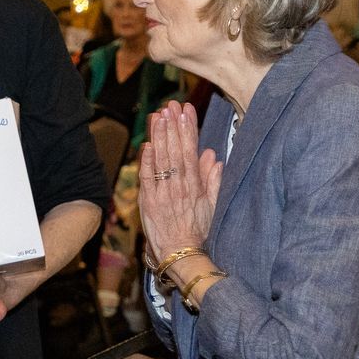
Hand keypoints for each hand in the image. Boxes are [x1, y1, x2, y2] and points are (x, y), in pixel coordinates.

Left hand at [138, 102, 219, 264]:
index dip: (188, 129)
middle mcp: (179, 187)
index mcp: (195, 185)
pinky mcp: (149, 202)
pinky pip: (147, 177)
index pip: (191, 151)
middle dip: (173, 126)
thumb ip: (212, 179)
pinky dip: (146, 161)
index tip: (187, 110)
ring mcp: (163, 193)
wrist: (180, 254)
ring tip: (158, 115)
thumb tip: (212, 155)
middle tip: (171, 105)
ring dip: (159, 136)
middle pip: (175, 151)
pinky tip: (146, 144)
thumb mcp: (212, 205)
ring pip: (161, 160)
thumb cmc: (198, 230)